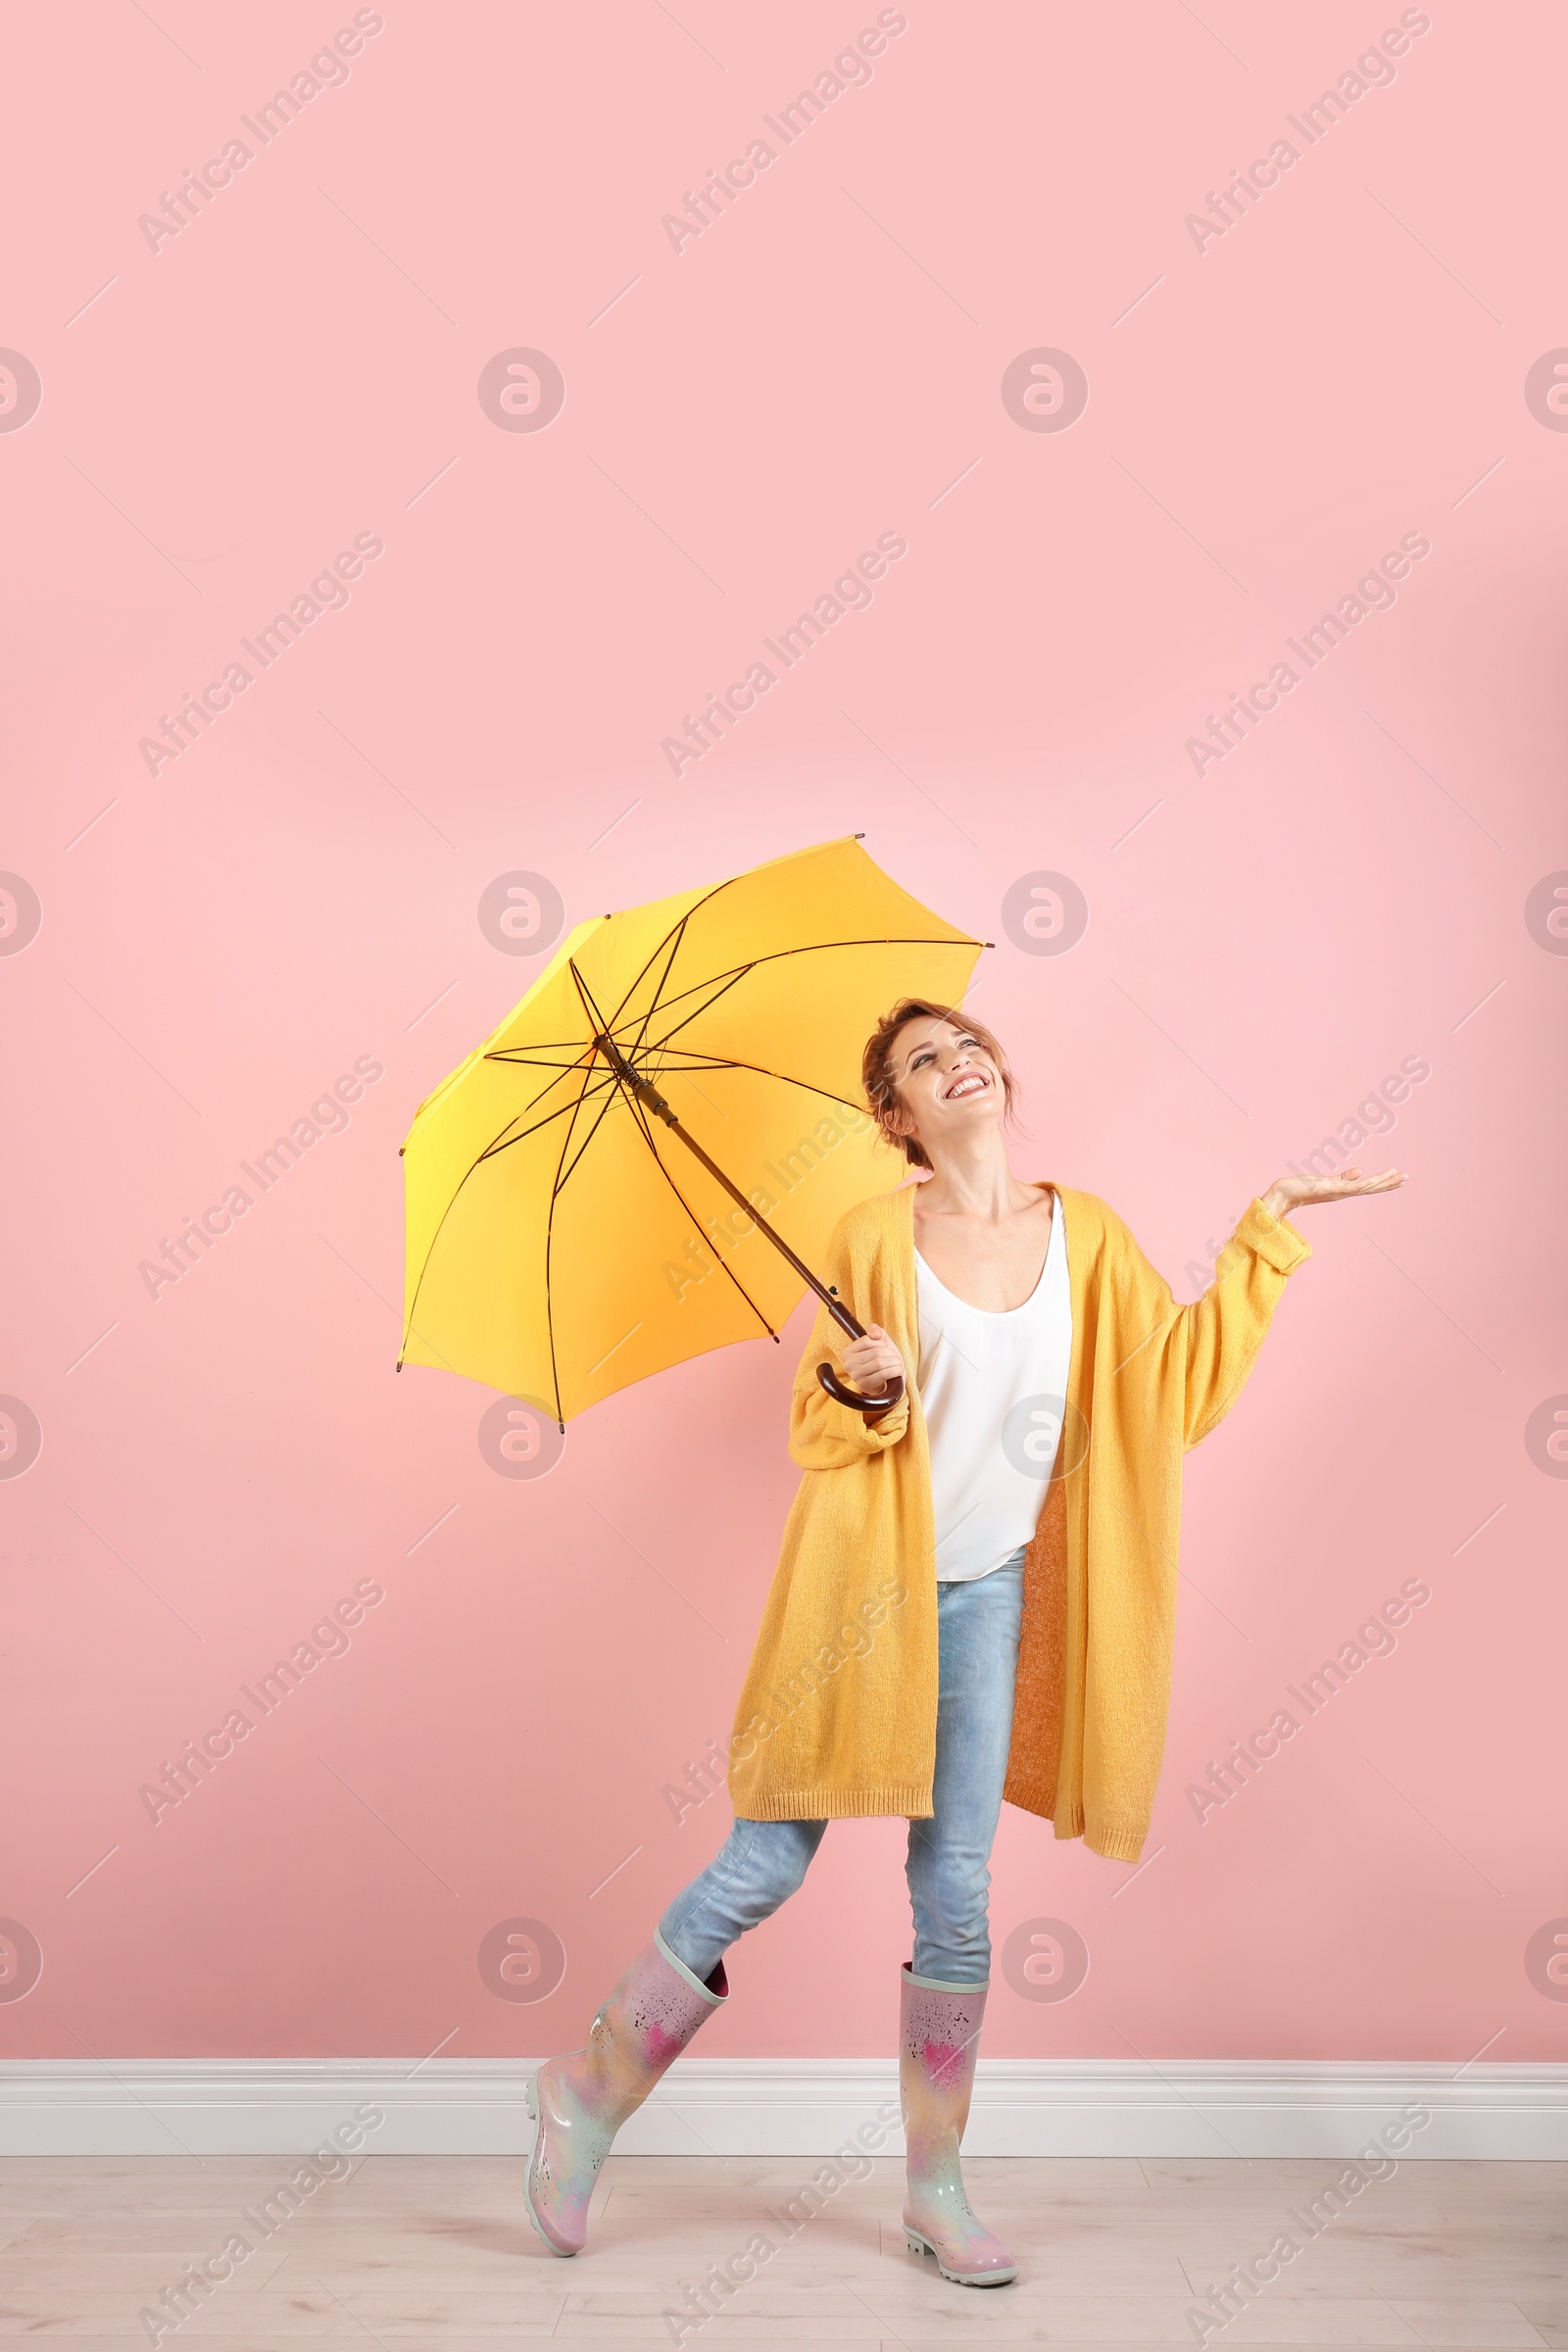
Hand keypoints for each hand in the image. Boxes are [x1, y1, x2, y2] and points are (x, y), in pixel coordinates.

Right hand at [837, 1322, 904, 1397]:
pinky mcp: (865, 1385)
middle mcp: (848, 1364)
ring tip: (898, 1363)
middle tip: (896, 1357)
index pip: (867, 1340)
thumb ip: (874, 1330)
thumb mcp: (877, 1341)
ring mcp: (856, 1376)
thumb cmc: (880, 1360)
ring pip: (880, 1362)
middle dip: (891, 1352)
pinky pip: (883, 1374)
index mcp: (847, 1352)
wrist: (884, 1383)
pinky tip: (899, 1370)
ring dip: (895, 1361)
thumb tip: (876, 1335)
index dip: (881, 1342)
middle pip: (875, 1352)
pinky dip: (895, 1371)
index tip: (886, 1347)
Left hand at [1261, 1166, 1407, 1218]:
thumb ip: (1345, 1177)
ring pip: (1365, 1187)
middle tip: (1407, 1177)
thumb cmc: (1302, 1188)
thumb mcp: (1327, 1181)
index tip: (1399, 1178)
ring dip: (1382, 1182)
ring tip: (1398, 1175)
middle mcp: (1344, 1193)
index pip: (1368, 1186)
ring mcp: (1338, 1192)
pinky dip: (1364, 1183)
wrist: (1283, 1195)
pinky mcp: (1329, 1189)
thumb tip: (1361, 1171)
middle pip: (1371, 1188)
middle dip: (1389, 1183)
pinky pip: (1351, 1186)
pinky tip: (1374, 1177)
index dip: (1384, 1183)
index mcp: (1344, 1191)